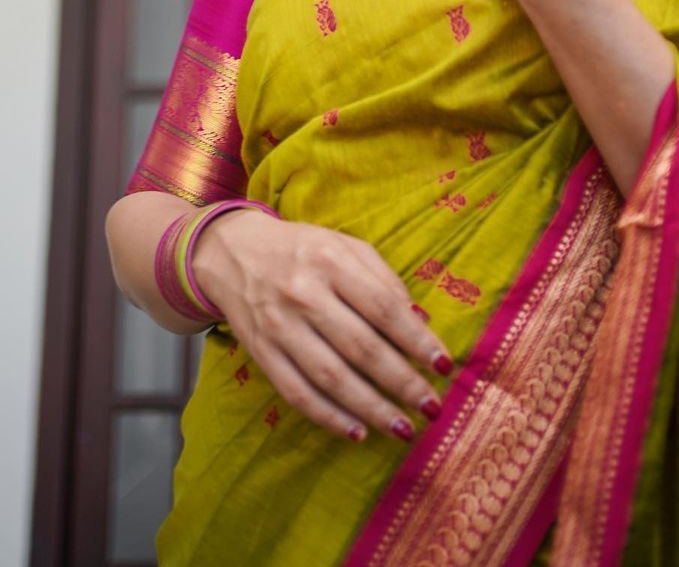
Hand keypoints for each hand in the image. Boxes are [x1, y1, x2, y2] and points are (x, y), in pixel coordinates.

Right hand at [191, 210, 451, 444]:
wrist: (234, 253)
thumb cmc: (303, 249)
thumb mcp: (345, 246)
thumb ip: (382, 279)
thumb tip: (420, 321)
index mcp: (331, 261)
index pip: (383, 306)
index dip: (417, 339)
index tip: (445, 365)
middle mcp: (303, 294)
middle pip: (361, 346)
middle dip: (402, 381)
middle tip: (432, 406)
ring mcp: (279, 327)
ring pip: (331, 377)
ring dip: (371, 408)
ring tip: (403, 427)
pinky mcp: (261, 354)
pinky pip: (297, 393)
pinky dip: (329, 417)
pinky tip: (358, 431)